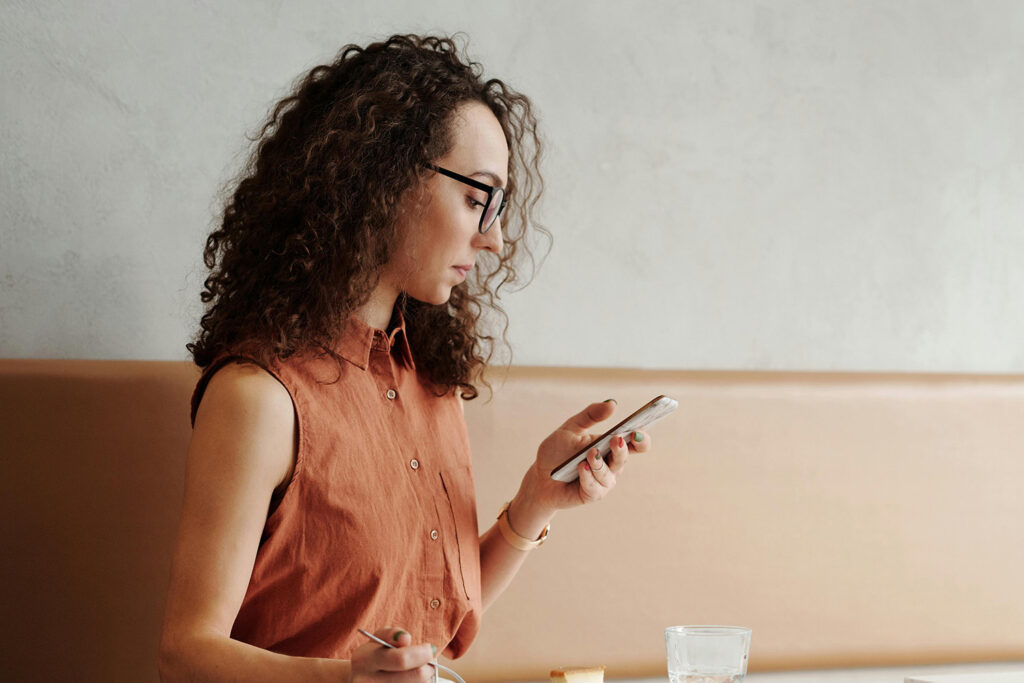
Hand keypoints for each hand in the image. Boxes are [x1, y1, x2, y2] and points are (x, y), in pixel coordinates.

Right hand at [350, 627, 434, 682]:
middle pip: (415, 677)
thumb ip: (392, 634)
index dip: (422, 654)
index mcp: (364, 660)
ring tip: (417, 670)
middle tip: (429, 661)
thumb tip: (405, 639)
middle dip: (428, 667)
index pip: (401, 659)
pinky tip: (411, 680)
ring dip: (424, 678)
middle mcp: (367, 681)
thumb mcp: (378, 638)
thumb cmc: (374, 654)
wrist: (360, 679)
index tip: (430, 648)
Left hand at [510, 400, 652, 528]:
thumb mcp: (571, 428)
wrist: (539, 477)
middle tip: (615, 439)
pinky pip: (595, 486)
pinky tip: (581, 467)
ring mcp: (603, 481)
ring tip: (590, 454)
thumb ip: (590, 415)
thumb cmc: (557, 452)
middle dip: (621, 449)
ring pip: (610, 474)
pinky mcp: (592, 494)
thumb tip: (612, 403)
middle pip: (625, 457)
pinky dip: (588, 476)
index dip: (642, 439)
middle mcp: (611, 464)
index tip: (638, 430)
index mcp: (610, 446)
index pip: (635, 444)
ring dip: (599, 463)